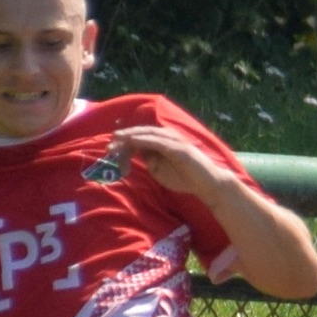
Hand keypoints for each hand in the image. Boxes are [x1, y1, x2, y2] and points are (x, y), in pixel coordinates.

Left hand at [109, 124, 234, 200]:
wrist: (207, 184)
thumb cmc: (184, 177)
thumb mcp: (159, 169)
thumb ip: (148, 159)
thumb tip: (135, 152)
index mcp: (163, 140)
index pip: (141, 135)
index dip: (126, 138)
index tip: (111, 144)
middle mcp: (168, 136)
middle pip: (142, 132)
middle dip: (125, 135)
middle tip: (110, 142)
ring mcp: (174, 140)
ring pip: (149, 133)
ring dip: (132, 135)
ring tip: (118, 138)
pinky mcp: (179, 148)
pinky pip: (158, 141)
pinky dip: (144, 140)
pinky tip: (133, 141)